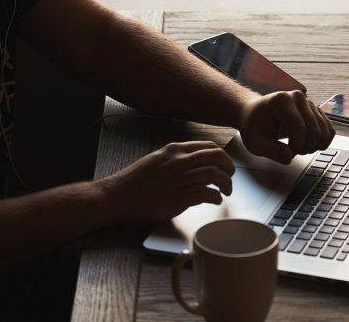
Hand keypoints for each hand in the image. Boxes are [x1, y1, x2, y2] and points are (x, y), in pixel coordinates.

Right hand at [96, 141, 234, 222]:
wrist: (117, 196)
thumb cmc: (135, 181)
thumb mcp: (156, 160)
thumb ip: (175, 159)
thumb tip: (195, 163)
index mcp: (174, 150)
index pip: (208, 146)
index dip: (222, 156)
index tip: (225, 164)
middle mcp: (179, 161)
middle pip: (217, 157)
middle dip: (229, 167)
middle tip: (231, 176)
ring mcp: (180, 178)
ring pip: (215, 174)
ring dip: (226, 183)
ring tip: (226, 191)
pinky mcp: (179, 197)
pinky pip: (207, 193)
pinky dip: (216, 197)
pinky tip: (216, 200)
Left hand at [238, 90, 334, 163]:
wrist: (256, 113)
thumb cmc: (254, 126)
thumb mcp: (255, 142)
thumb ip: (271, 151)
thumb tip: (288, 157)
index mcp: (281, 101)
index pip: (299, 128)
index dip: (296, 146)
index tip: (288, 152)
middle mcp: (298, 97)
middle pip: (314, 130)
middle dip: (305, 147)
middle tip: (293, 152)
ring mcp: (309, 103)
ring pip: (324, 131)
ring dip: (314, 146)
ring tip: (299, 148)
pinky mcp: (317, 111)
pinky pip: (329, 129)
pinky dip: (322, 142)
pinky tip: (309, 145)